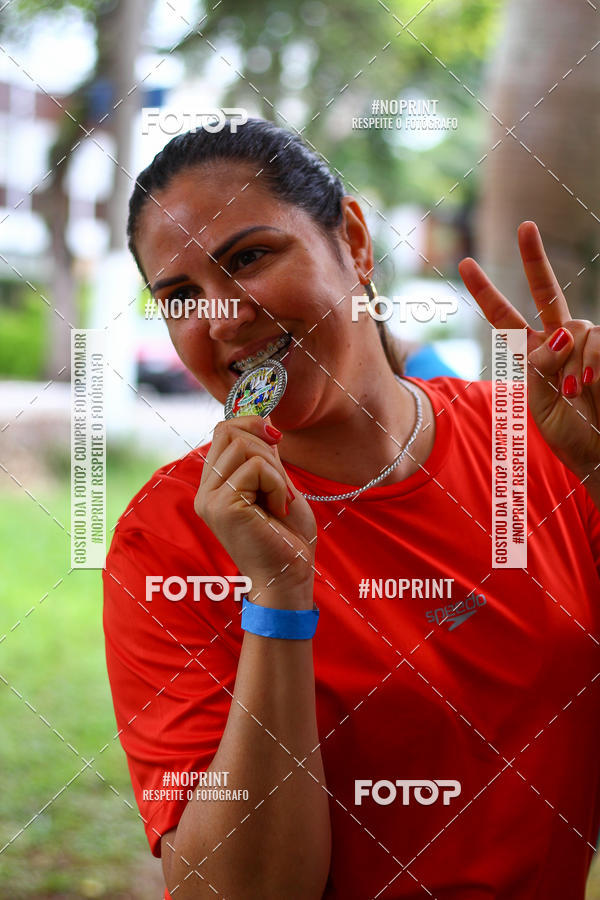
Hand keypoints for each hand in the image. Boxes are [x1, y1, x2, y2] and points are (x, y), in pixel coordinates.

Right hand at [194, 416, 316, 602]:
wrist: (290, 577)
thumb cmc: (287, 537)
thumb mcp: (277, 484)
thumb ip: (265, 455)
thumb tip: (263, 417)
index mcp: (214, 485)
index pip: (223, 431)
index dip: (251, 423)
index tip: (276, 439)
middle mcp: (205, 491)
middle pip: (229, 431)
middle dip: (265, 446)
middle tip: (280, 482)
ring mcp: (210, 500)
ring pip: (243, 446)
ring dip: (274, 470)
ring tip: (279, 501)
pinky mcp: (222, 507)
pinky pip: (255, 468)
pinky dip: (276, 485)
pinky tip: (277, 511)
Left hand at [458, 221, 599, 481]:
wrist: (598, 448)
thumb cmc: (568, 429)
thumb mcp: (537, 398)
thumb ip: (539, 365)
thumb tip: (560, 337)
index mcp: (533, 352)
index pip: (505, 316)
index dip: (485, 291)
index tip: (465, 264)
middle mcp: (560, 339)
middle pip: (547, 290)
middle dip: (534, 258)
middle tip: (525, 227)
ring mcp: (586, 342)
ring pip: (573, 328)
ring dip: (570, 363)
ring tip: (575, 393)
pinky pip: (594, 342)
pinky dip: (589, 364)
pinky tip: (589, 386)